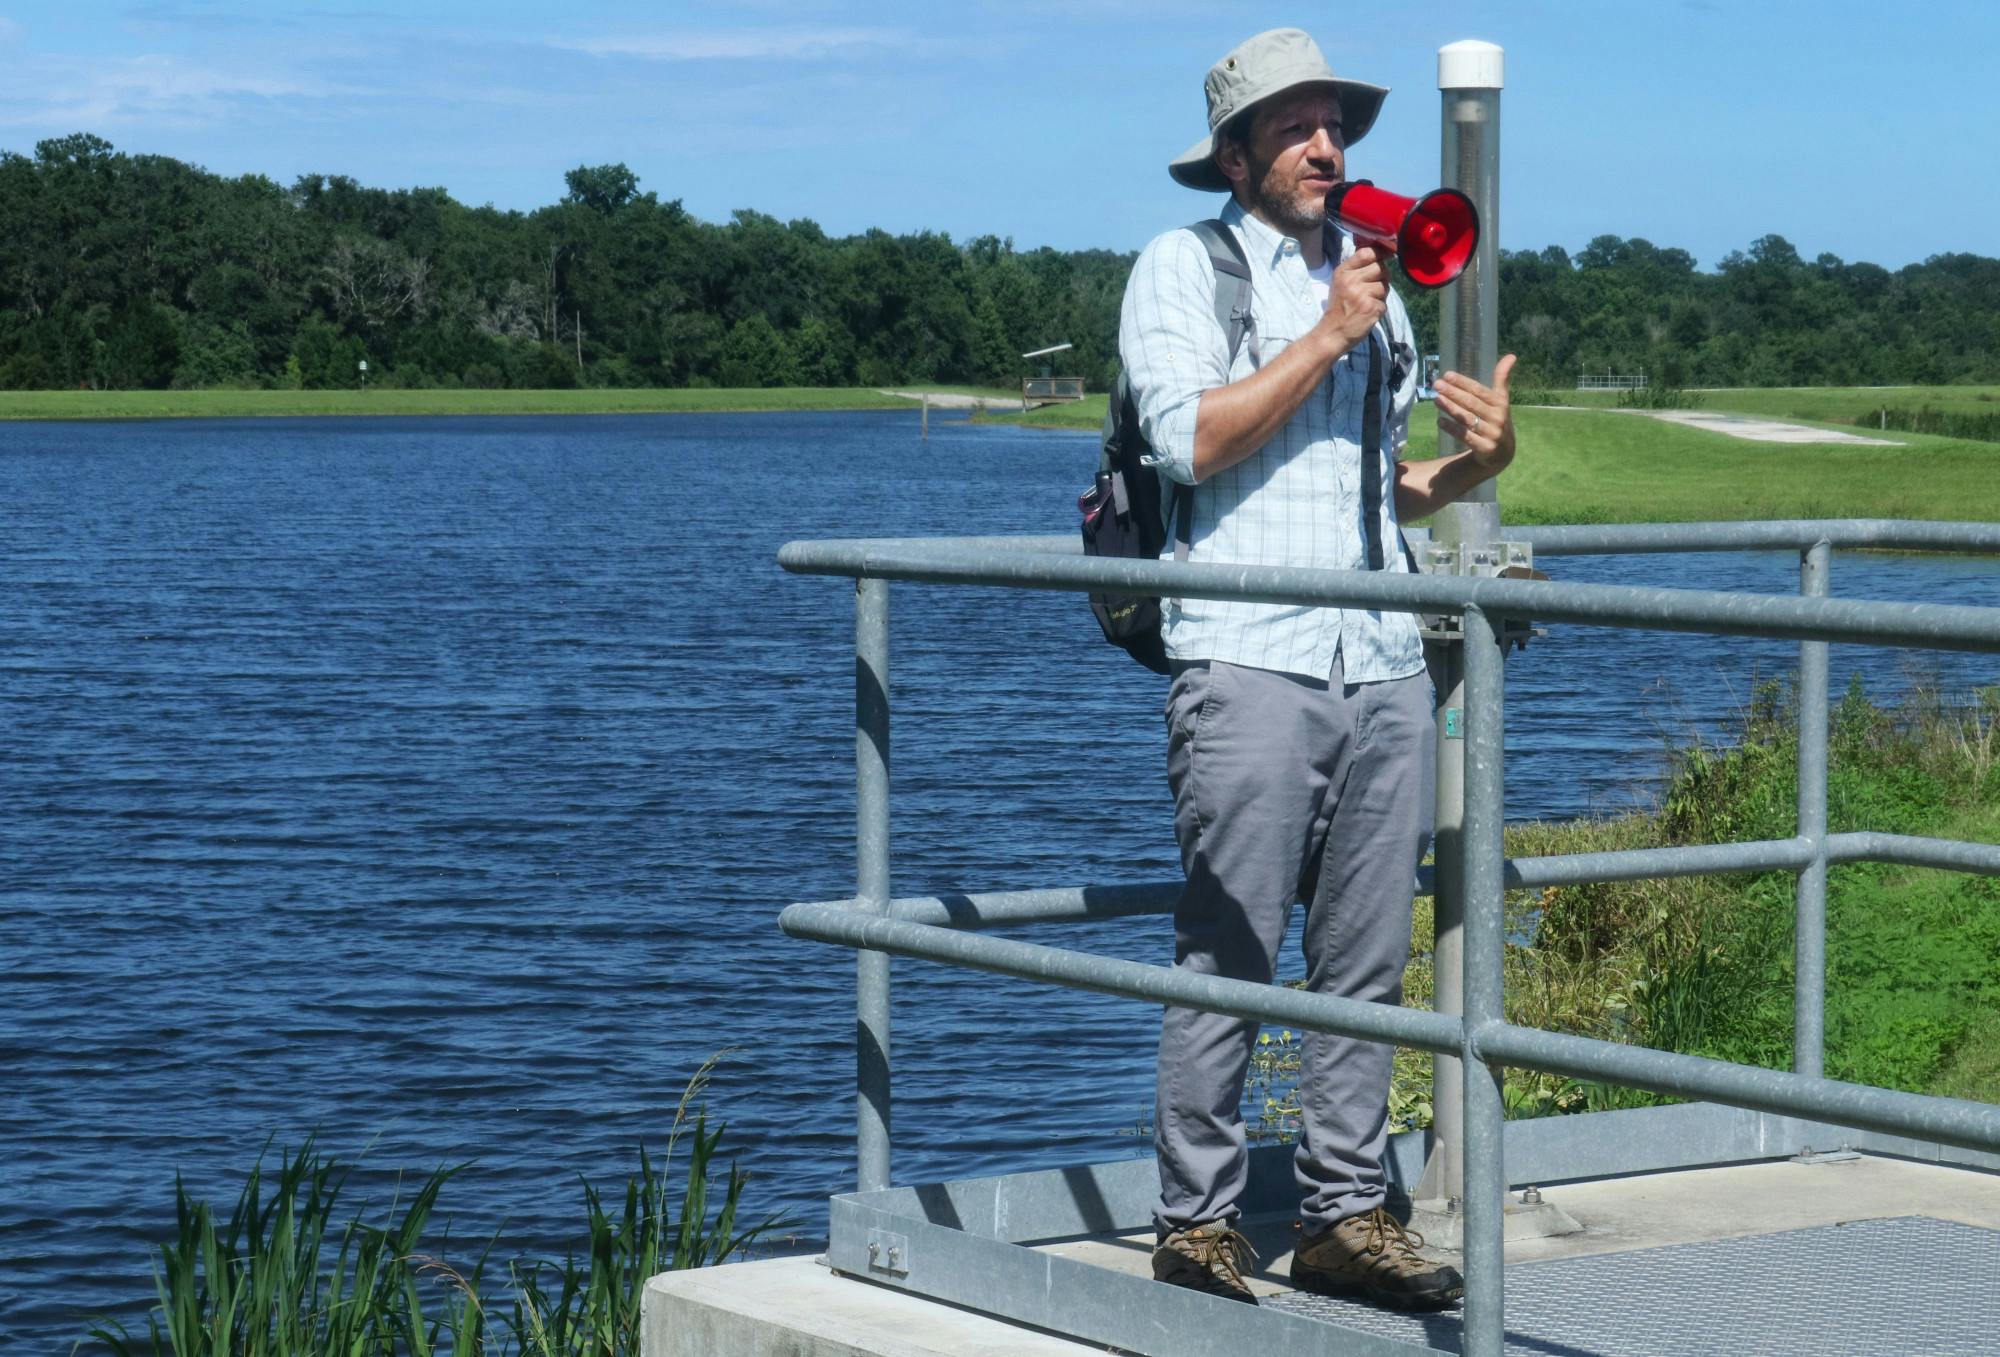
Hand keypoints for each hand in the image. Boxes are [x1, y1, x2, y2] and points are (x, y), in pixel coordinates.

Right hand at [1319, 245, 1388, 349]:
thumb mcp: (1340, 283)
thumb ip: (1356, 269)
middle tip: (1372, 287)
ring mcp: (1362, 294)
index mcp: (1343, 272)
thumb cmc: (1339, 307)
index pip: (1366, 253)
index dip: (1380, 253)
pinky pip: (1384, 302)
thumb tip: (1381, 254)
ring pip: (1385, 286)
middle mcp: (1351, 281)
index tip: (1387, 255)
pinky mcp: (1371, 308)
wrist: (1332, 333)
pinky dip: (1379, 309)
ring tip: (1368, 302)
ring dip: (1381, 294)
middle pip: (1380, 267)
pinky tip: (1368, 312)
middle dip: (1382, 276)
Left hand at [1435, 353, 1516, 471]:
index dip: (1463, 382)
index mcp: (1500, 403)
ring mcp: (1492, 433)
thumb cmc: (1497, 420)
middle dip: (1453, 393)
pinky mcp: (1485, 448)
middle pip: (1472, 403)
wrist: (1503, 453)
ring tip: (1436, 399)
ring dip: (1451, 408)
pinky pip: (1465, 436)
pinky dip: (1452, 428)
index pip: (1479, 390)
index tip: (1447, 374)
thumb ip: (1502, 379)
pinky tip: (1439, 420)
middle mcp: (1497, 417)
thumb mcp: (1501, 400)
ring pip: (1467, 419)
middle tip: (1437, 384)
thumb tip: (1511, 356)